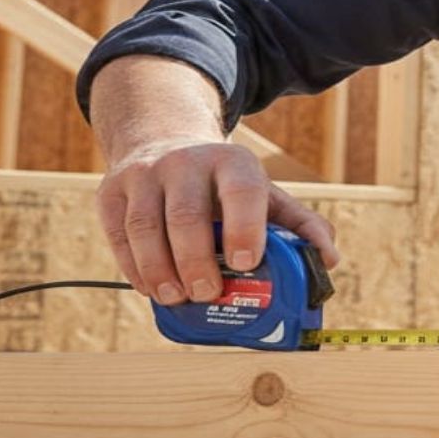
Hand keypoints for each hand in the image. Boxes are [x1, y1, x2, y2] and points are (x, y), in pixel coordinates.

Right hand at [96, 140, 340, 305]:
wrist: (165, 140)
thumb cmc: (225, 185)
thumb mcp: (266, 195)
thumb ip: (302, 227)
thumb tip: (328, 260)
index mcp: (232, 162)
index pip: (241, 191)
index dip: (244, 228)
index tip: (245, 263)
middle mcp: (185, 162)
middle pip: (186, 217)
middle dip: (197, 263)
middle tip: (208, 293)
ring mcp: (144, 175)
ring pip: (145, 227)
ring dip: (160, 270)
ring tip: (177, 297)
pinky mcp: (111, 192)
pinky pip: (117, 235)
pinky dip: (134, 268)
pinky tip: (152, 288)